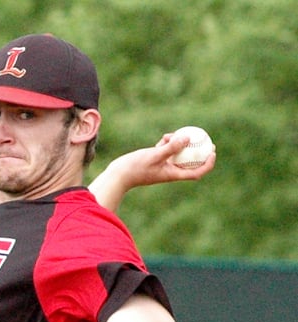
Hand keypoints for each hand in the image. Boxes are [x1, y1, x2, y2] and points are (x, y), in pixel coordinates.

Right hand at [90, 133, 215, 212]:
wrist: (119, 175)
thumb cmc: (135, 168)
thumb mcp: (154, 155)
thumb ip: (171, 147)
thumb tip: (187, 137)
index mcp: (172, 174)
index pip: (196, 173)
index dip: (207, 164)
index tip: (212, 153)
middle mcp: (169, 172)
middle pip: (190, 163)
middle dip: (200, 152)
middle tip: (207, 140)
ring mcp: (162, 166)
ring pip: (178, 154)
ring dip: (180, 144)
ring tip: (173, 136)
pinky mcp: (155, 161)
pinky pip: (168, 151)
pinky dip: (168, 143)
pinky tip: (164, 137)